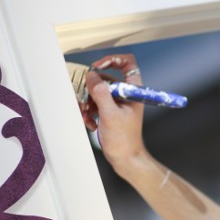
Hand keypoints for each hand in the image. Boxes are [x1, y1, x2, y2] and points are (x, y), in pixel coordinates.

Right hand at [83, 54, 146, 170]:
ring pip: (96, 92)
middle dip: (92, 90)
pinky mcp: (109, 111)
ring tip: (87, 114)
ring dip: (87, 102)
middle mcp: (125, 95)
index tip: (97, 67)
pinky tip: (90, 122)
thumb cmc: (124, 140)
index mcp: (133, 91)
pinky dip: (89, 111)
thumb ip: (101, 93)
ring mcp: (117, 103)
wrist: (125, 158)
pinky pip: (94, 103)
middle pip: (105, 79)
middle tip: (86, 100)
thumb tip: (92, 76)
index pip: (128, 64)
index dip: (112, 60)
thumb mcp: (110, 114)